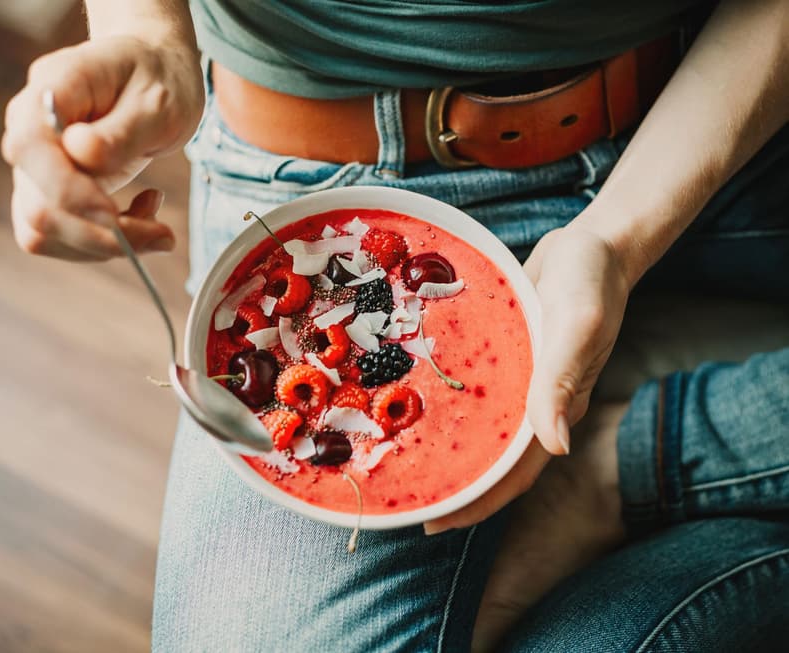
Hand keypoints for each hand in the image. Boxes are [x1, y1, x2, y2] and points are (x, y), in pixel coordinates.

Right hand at [1, 35, 203, 259]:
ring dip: (105, 245)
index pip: (30, 148)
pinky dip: (105, 243)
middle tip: (163, 235)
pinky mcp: (51, 193)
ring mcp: (36, 166)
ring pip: (44, 232)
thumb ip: (121, 131)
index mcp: (51, 90)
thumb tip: (80, 153)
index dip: (67, 191)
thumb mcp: (157, 100)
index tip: (116, 213)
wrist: (156, 74)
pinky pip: (62, 237)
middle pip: (38, 206)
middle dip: (101, 235)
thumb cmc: (158, 80)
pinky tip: (142, 215)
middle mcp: (29, 130)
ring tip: (157, 222)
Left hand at [424, 223, 630, 532]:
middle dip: (452, 482)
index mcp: (556, 408)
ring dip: (446, 444)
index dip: (478, 502)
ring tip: (396, 456)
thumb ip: (563, 379)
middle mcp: (534, 403)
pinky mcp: (506, 357)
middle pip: (491, 458)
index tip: (434, 522)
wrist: (593, 245)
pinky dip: (448, 401)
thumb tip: (556, 445)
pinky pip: (475, 390)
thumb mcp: (578, 324)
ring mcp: (520, 381)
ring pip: (481, 427)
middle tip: (401, 498)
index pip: (515, 472)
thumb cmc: (591, 281)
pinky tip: (412, 399)